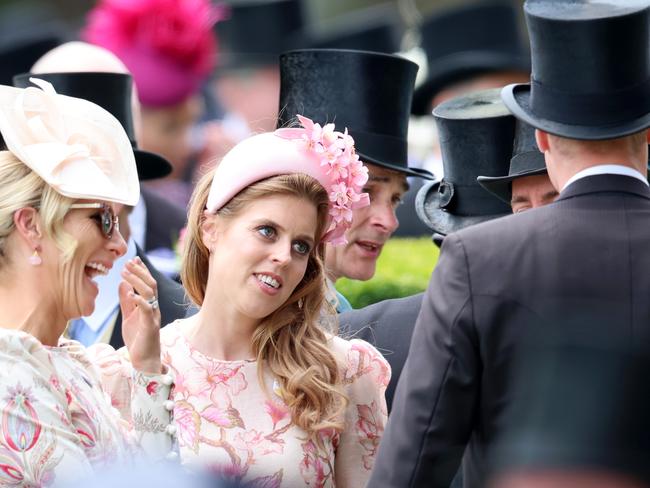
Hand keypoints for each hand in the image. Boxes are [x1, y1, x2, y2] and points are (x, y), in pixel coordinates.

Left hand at [119, 257, 161, 373]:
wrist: (145, 360)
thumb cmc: (138, 339)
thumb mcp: (128, 317)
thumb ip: (126, 301)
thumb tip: (122, 284)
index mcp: (149, 305)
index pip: (147, 283)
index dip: (141, 270)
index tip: (133, 259)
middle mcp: (154, 308)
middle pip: (150, 284)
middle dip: (139, 272)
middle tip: (128, 262)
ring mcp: (153, 316)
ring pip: (150, 293)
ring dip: (137, 281)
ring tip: (125, 274)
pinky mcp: (150, 326)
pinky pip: (147, 310)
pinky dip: (139, 301)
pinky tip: (130, 294)